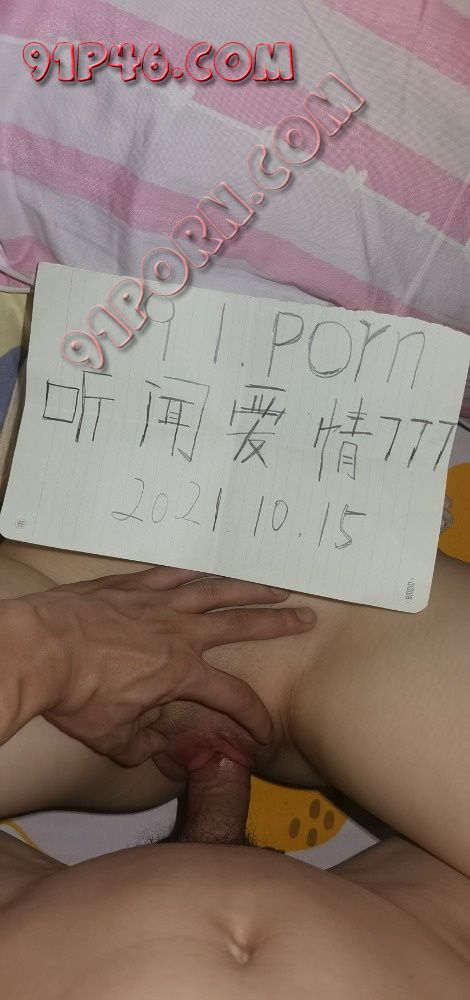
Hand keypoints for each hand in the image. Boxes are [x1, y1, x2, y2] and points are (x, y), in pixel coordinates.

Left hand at [15, 565, 314, 764]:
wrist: (39, 649)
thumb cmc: (74, 695)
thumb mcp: (112, 738)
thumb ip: (143, 746)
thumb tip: (158, 751)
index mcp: (181, 673)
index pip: (232, 697)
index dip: (254, 718)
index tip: (265, 733)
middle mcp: (178, 632)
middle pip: (240, 624)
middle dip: (277, 623)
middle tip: (305, 616)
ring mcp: (155, 603)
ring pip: (212, 590)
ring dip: (245, 588)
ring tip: (272, 585)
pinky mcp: (130, 586)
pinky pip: (169, 574)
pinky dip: (190, 572)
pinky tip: (204, 568)